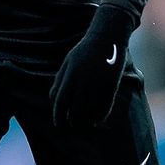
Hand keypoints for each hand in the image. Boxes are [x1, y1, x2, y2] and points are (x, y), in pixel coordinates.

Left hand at [49, 6, 132, 130]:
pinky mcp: (111, 87)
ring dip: (86, 121)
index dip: (58, 117)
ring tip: (84, 124)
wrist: (107, 38)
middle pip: (75, 111)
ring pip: (90, 112)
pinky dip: (100, 117)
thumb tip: (52, 99)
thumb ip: (59, 80)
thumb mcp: (68, 63)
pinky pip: (105, 108)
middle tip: (72, 125)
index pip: (61, 103)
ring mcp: (98, 86)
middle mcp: (83, 83)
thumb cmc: (84, 50)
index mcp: (70, 77)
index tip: (58, 125)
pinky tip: (96, 121)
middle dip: (72, 122)